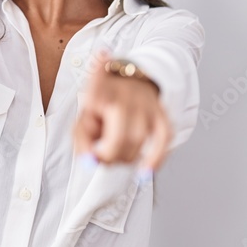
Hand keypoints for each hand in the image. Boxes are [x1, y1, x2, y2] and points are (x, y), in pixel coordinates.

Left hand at [72, 48, 172, 180]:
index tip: (93, 157)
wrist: (129, 77)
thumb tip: (90, 161)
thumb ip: (83, 139)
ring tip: (120, 153)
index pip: (95, 125)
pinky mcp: (161, 112)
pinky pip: (164, 137)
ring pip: (139, 140)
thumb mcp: (84, 114)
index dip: (94, 147)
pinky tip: (147, 169)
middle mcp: (124, 96)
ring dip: (129, 156)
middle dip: (112, 156)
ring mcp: (145, 104)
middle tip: (106, 158)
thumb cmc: (104, 101)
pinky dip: (157, 156)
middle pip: (120, 137)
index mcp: (99, 93)